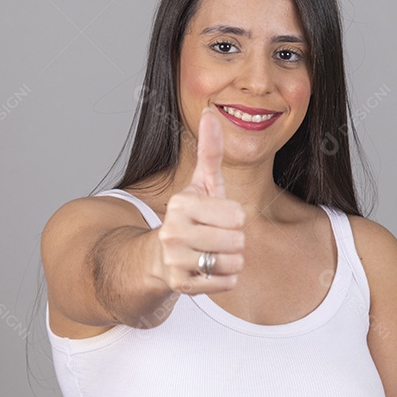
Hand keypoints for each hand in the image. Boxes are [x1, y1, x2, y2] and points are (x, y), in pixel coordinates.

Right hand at [156, 107, 245, 293]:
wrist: (159, 257)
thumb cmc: (191, 217)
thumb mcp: (202, 184)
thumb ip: (210, 151)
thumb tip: (210, 111)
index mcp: (182, 204)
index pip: (237, 215)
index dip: (234, 217)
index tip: (216, 217)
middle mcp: (173, 231)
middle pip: (237, 241)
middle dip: (234, 241)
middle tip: (215, 238)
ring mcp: (175, 260)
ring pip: (233, 263)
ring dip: (230, 261)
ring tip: (211, 253)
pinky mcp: (180, 285)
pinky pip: (226, 283)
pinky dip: (224, 279)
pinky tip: (206, 270)